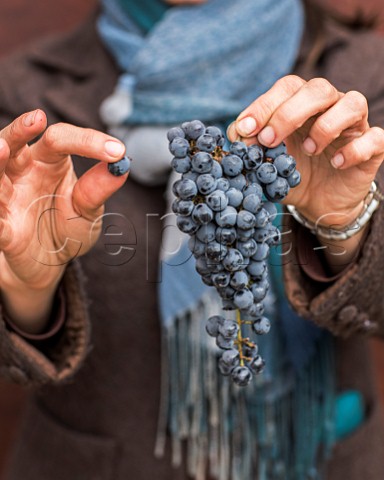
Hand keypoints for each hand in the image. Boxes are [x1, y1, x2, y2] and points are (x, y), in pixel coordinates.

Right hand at [0, 110, 127, 329]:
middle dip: (22, 129)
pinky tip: (0, 207)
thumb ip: (99, 189)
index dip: (87, 141)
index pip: (61, 139)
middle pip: (16, 142)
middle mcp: (24, 171)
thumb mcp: (88, 209)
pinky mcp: (2, 226)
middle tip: (37, 119)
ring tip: (2, 148)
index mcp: (48, 161)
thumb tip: (122, 166)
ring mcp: (8, 196)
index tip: (117, 150)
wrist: (50, 262)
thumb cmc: (68, 227)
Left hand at [228, 75, 383, 227]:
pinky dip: (355, 149)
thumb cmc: (291, 174)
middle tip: (269, 140)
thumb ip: (250, 147)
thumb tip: (236, 136)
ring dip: (326, 125)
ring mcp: (354, 126)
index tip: (245, 129)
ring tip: (308, 149)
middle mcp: (329, 107)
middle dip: (289, 113)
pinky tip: (336, 163)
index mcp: (301, 104)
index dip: (265, 105)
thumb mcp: (265, 163)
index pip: (286, 87)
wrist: (318, 203)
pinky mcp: (373, 147)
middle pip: (318, 88)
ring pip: (352, 103)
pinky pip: (374, 137)